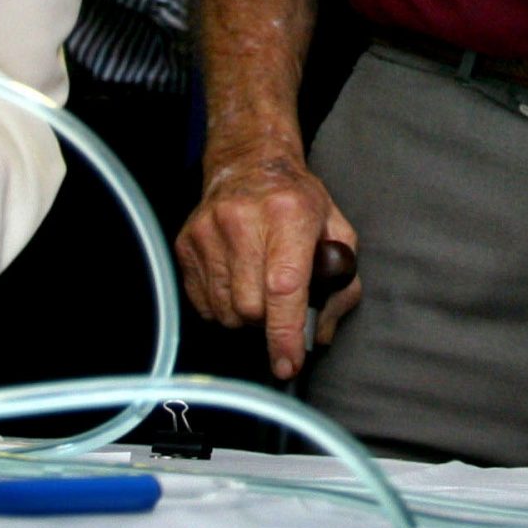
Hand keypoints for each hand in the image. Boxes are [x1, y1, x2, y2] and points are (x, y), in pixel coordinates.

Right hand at [175, 154, 359, 379]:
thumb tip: (322, 333)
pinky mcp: (186, 243)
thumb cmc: (298, 201)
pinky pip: (203, 303)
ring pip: (225, 311)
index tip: (289, 363)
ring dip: (246, 316)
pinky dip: (223, 306)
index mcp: (288, 214)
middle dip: (269, 321)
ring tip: (258, 286)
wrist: (249, 164)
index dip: (286, 333)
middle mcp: (243, 221)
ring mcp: (208, 232)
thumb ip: (341, 283)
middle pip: (251, 307)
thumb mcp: (336, 229)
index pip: (284, 287)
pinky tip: (237, 281)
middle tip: (280, 303)